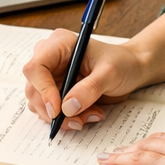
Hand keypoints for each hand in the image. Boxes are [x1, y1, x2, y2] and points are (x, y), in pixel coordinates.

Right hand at [22, 29, 147, 129]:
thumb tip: (67, 107)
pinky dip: (66, 119)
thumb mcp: (110, 73)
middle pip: (34, 89)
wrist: (131, 69)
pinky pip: (50, 110)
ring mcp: (51, 76)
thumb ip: (89, 89)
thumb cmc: (122, 63)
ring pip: (40, 104)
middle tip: (79, 119)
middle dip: (54, 110)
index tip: (58, 110)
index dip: (43, 90)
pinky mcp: (55, 90)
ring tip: (90, 115)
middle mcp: (50, 59)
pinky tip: (86, 114)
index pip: (35, 68)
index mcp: (59, 45)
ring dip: (62, 117)